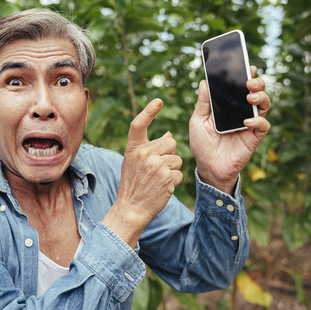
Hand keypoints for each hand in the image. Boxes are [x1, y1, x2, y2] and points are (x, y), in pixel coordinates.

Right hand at [102, 99, 182, 246]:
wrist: (131, 208)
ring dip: (173, 169)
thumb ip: (149, 147)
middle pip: (170, 143)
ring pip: (178, 159)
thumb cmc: (134, 184)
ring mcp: (155, 165)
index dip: (149, 111)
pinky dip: (174, 181)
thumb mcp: (134, 162)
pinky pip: (179, 173)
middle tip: (157, 169)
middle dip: (169, 154)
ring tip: (159, 179)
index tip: (158, 101)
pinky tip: (163, 187)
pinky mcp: (167, 177)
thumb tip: (169, 134)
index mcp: (133, 148)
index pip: (139, 124)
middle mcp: (143, 154)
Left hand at [189, 66, 270, 193]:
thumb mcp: (198, 121)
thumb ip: (203, 103)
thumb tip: (204, 82)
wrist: (208, 167)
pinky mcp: (253, 138)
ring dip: (261, 98)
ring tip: (250, 97)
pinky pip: (263, 126)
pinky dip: (258, 121)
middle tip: (249, 82)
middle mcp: (241, 112)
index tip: (247, 66)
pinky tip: (246, 122)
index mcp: (228, 106)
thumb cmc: (202, 144)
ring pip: (264, 106)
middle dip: (257, 83)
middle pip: (256, 92)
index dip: (246, 76)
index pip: (240, 87)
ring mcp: (249, 124)